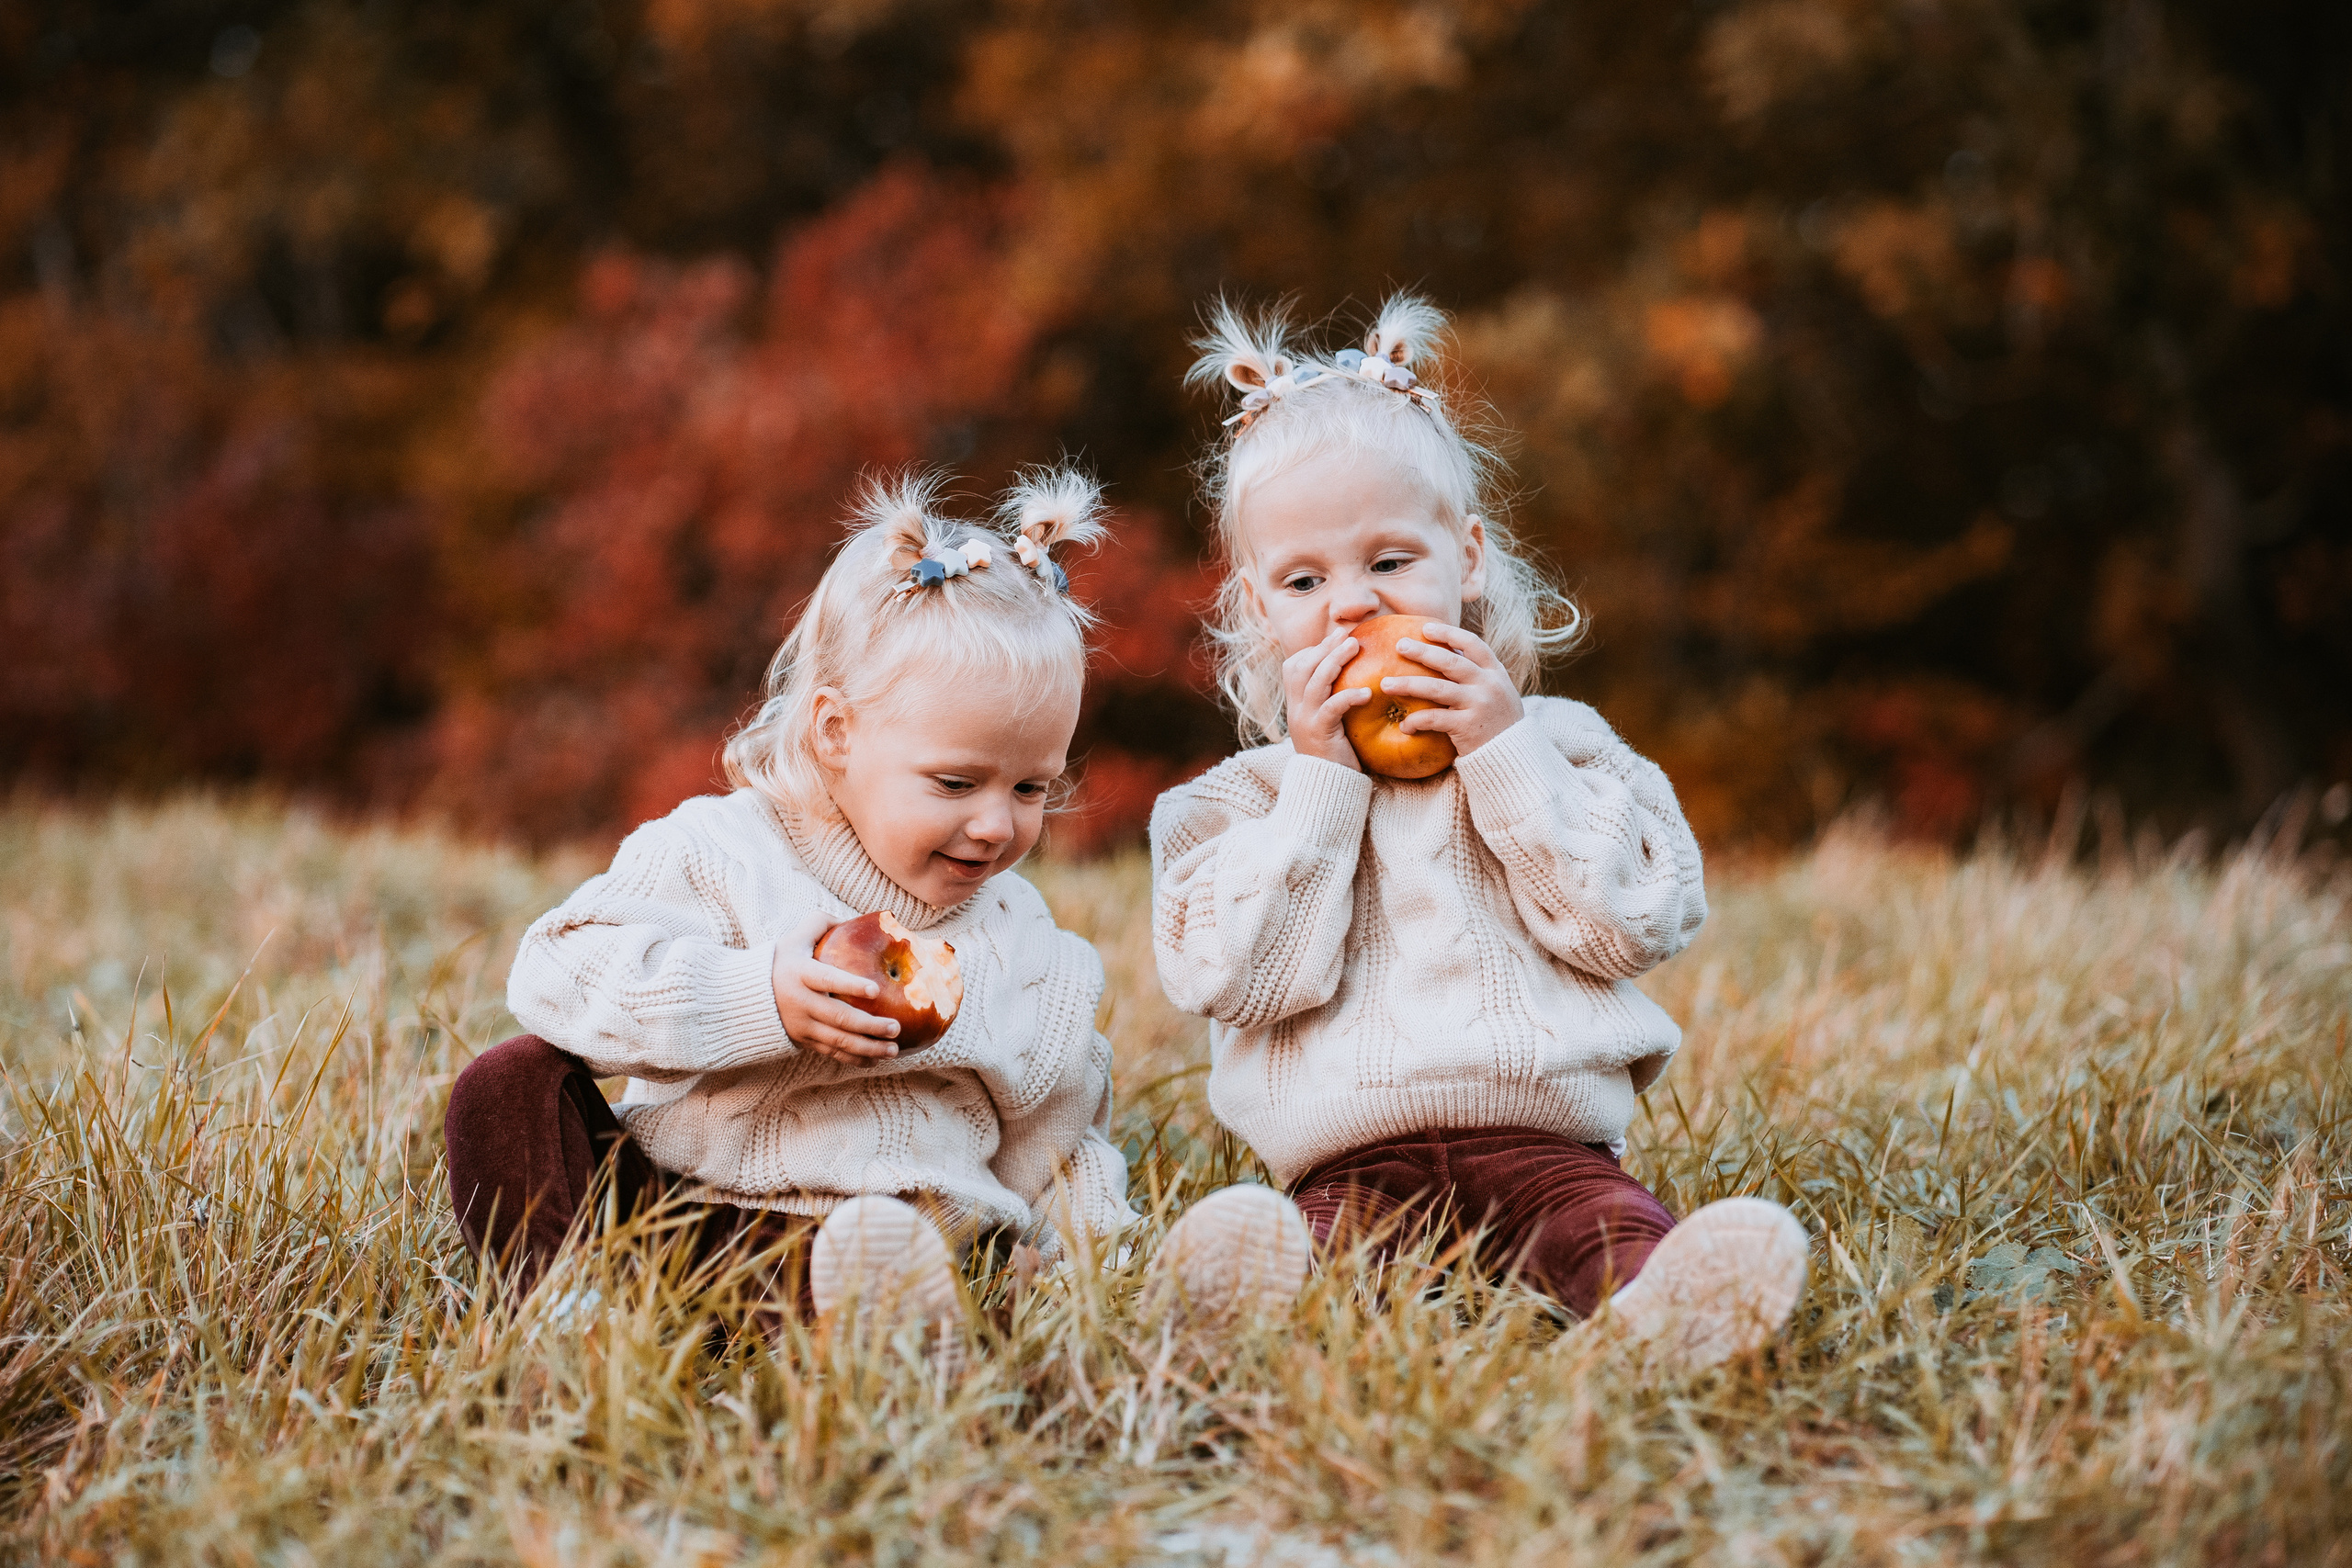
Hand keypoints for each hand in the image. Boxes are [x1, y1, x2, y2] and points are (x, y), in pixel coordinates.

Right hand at [771, 910, 900, 1062]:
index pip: (827, 979)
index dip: (850, 985)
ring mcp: (802, 1025)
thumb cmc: (779, 962)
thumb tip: (852, 918)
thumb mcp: (794, 938)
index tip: (875, 990)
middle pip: (838, 1018)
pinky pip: (831, 1053)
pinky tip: (876, 1060)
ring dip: (867, 1047)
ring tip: (894, 1049)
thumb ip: (820, 923)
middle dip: (868, 1026)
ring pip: (837, 1041)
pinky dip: (854, 1059)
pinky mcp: (803, 1041)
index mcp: (800, 974)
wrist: (744, 997)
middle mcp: (801, 1002)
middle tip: (895, 1028)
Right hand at [1283, 625, 1371, 770]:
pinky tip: (1367, 693)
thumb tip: (1357, 675)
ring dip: (1334, 660)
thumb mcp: (1329, 722)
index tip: (1337, 637)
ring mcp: (1304, 720)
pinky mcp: (1319, 734)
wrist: (1325, 787)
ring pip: (1314, 682)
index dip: (1314, 649)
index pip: (1294, 666)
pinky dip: (1348, 696)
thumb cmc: (1335, 753)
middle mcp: (1295, 709)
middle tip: (1348, 634)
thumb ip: (1333, 699)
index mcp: (1295, 704)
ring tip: (1355, 646)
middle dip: (1325, 647)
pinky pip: (1331, 708)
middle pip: (1302, 667)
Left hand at [1380, 622, 1524, 755]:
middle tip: (1400, 644)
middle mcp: (1488, 685)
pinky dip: (1416, 721)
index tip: (1426, 628)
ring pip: (1436, 688)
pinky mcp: (1467, 727)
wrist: (1515, 757)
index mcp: (1496, 673)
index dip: (1449, 634)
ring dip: (1407, 684)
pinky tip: (1404, 725)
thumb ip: (1479, 676)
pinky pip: (1433, 719)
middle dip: (1422, 651)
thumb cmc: (1499, 723)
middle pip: (1450, 662)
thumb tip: (1447, 655)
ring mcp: (1478, 705)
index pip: (1473, 644)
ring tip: (1386, 684)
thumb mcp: (1498, 693)